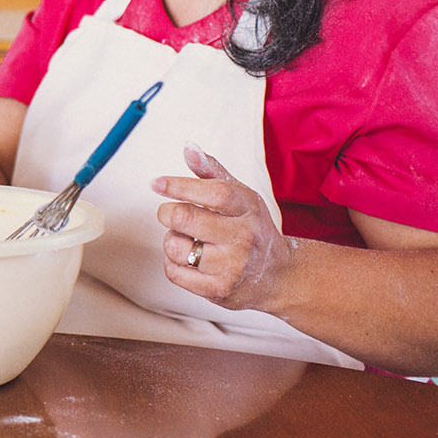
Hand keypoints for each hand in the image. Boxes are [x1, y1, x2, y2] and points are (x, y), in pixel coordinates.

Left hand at [153, 144, 293, 310]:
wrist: (280, 276)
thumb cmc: (253, 229)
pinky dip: (173, 263)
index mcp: (248, 208)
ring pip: (174, 246)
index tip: (157, 183)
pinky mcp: (218, 290)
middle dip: (167, 212)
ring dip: (171, 240)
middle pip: (184, 217)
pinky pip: (174, 272)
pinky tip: (188, 258)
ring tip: (186, 239)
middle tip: (172, 214)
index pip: (212, 192)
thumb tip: (188, 147)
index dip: (178, 185)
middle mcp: (242, 237)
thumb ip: (212, 171)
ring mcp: (231, 266)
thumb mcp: (242, 196)